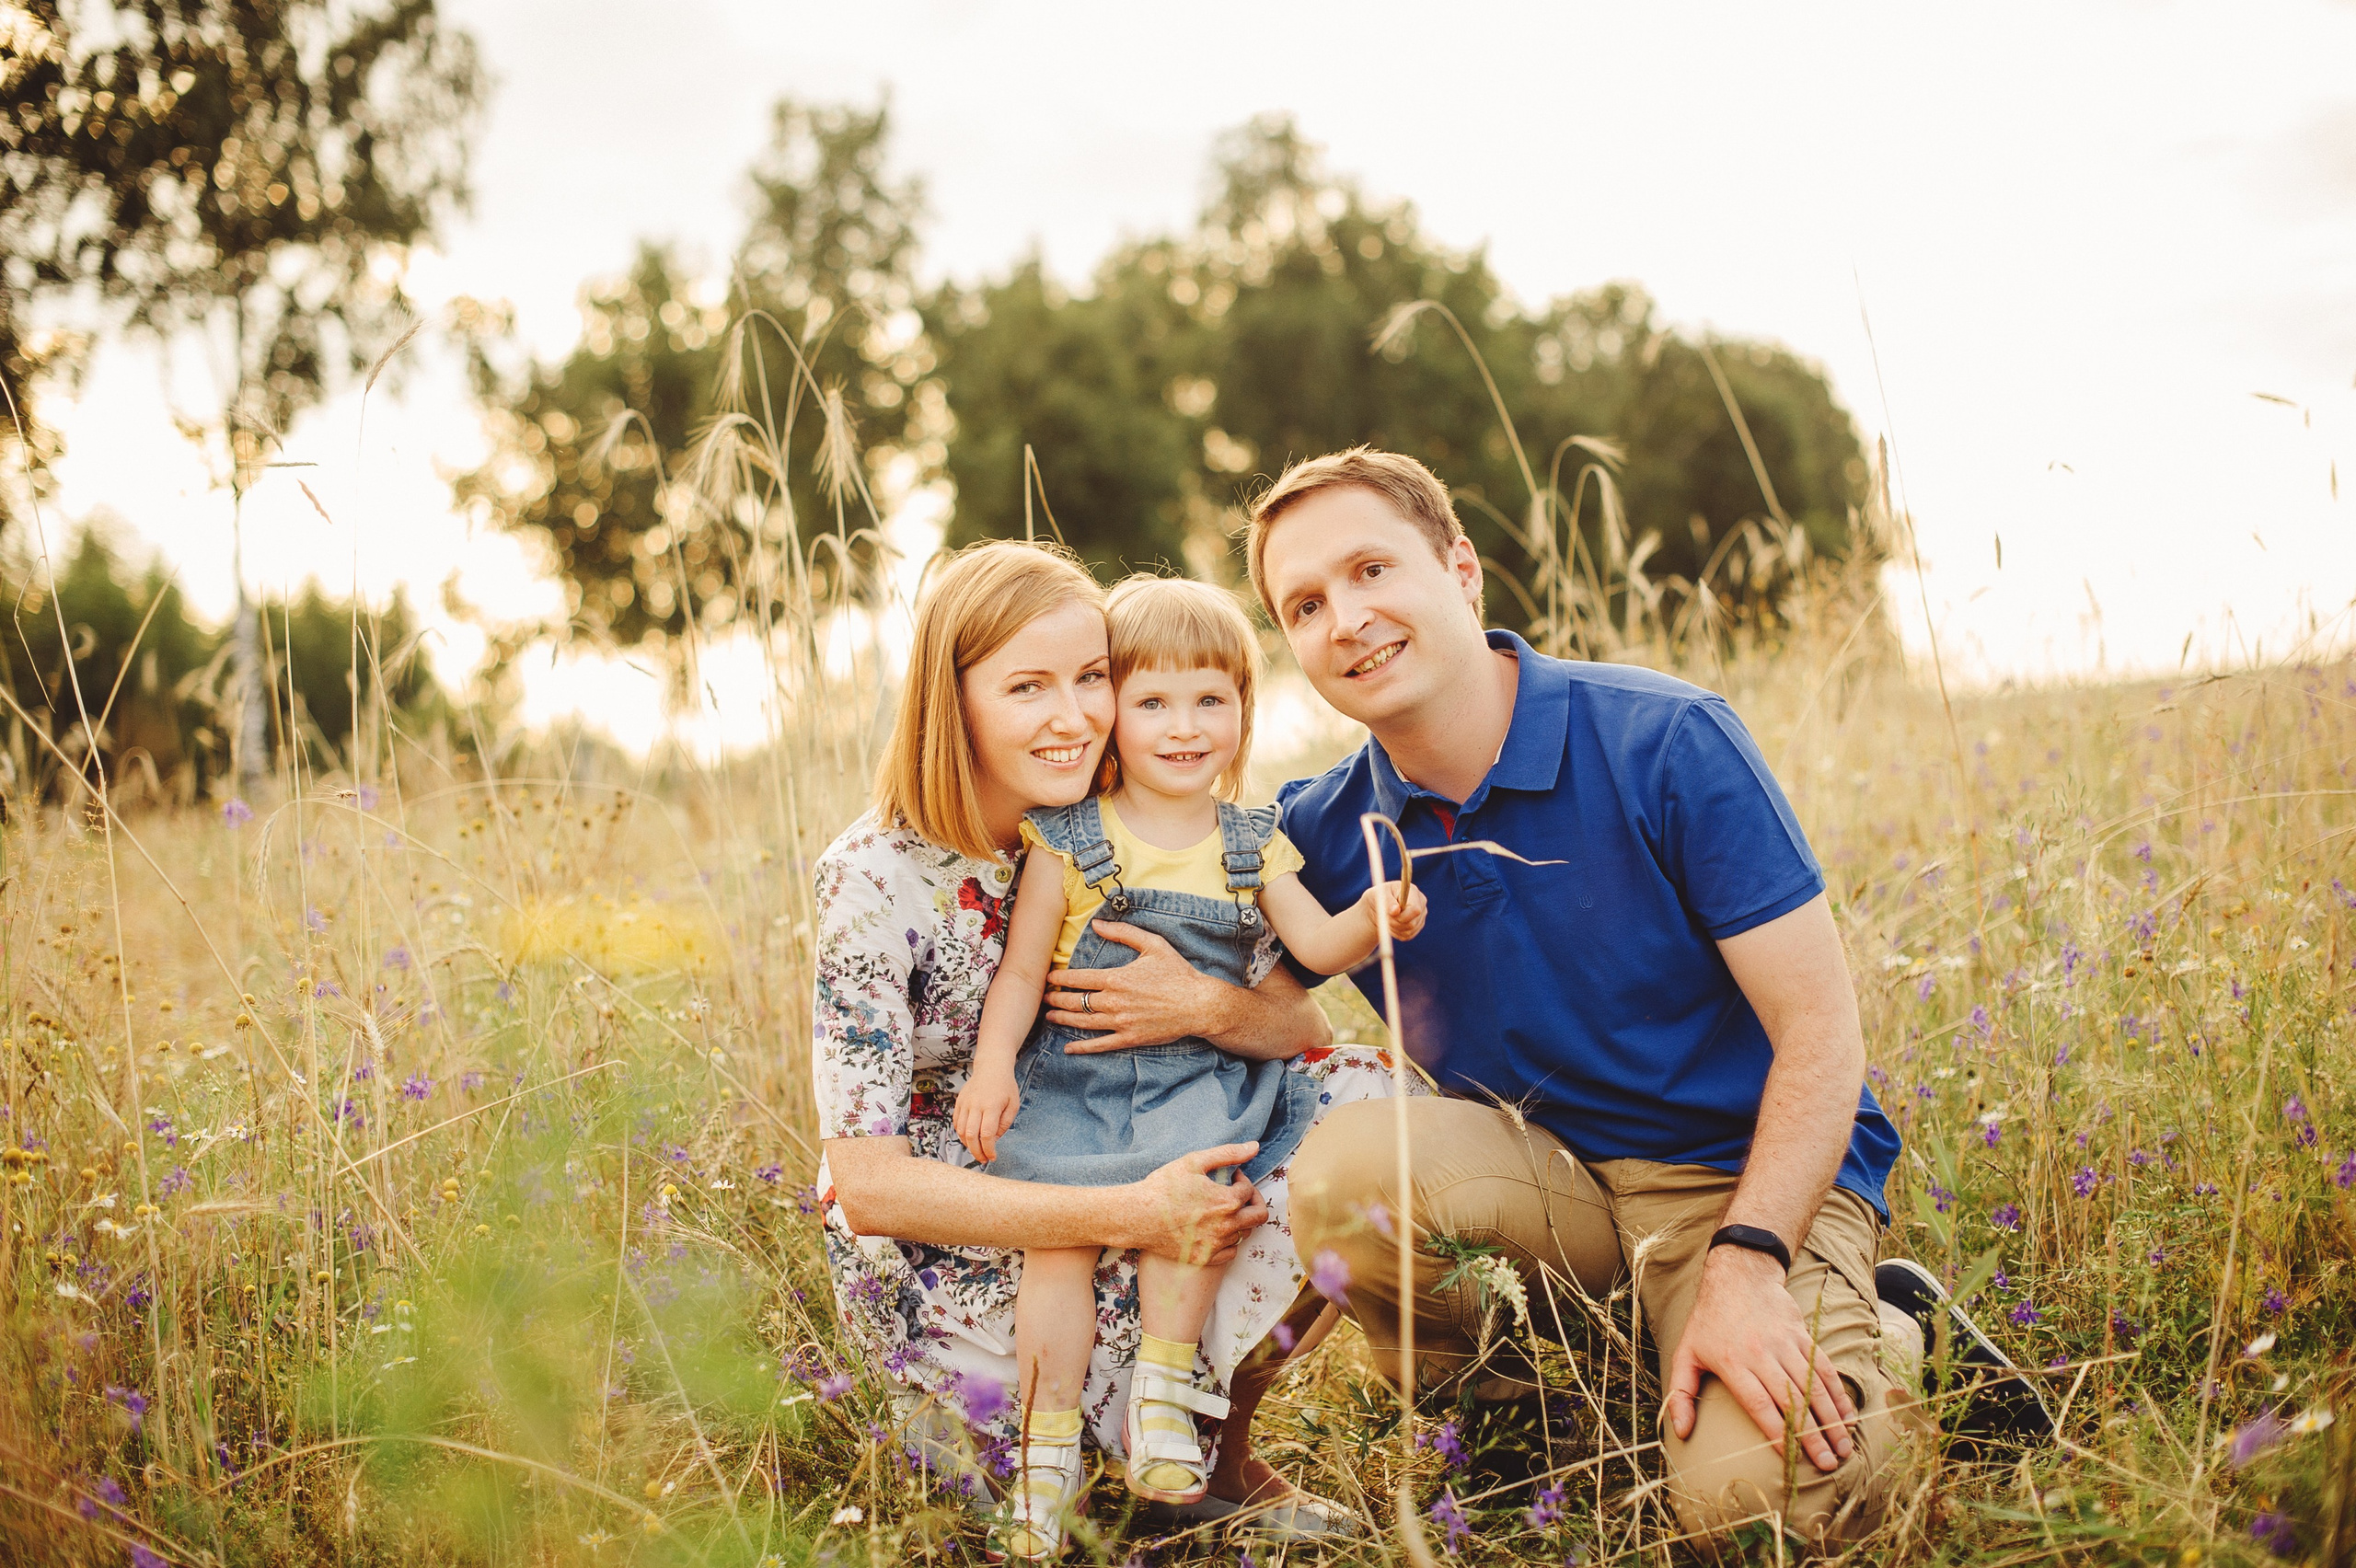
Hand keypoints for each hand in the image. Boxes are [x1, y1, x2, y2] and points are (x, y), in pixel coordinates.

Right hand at [952, 1069, 1020, 1163]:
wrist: (991, 1067)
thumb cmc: (1005, 1086)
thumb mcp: (1013, 1105)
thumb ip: (1004, 1124)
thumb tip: (993, 1140)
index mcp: (992, 1106)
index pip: (987, 1134)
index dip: (989, 1149)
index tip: (992, 1157)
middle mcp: (976, 1105)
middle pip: (971, 1135)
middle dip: (977, 1152)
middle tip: (983, 1159)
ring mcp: (965, 1103)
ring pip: (961, 1131)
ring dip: (968, 1144)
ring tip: (977, 1149)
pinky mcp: (959, 1102)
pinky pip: (956, 1123)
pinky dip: (961, 1134)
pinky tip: (970, 1138)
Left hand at [1045, 922, 1219, 1052]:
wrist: (1198, 1004)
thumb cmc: (1177, 973)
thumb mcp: (1153, 944)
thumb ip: (1123, 932)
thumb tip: (1097, 924)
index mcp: (1116, 978)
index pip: (1078, 979)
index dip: (1059, 979)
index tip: (1049, 978)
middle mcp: (1113, 1002)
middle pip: (1075, 1002)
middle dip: (1056, 1000)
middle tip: (1044, 999)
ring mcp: (1120, 1022)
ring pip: (1083, 1023)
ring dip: (1063, 1020)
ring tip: (1050, 1017)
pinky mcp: (1129, 1038)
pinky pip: (1100, 1045)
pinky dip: (1082, 1048)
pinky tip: (1069, 1048)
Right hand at [1128, 1143, 1268, 1264]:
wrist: (1137, 1216)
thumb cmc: (1163, 1187)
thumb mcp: (1194, 1162)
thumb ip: (1228, 1153)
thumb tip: (1254, 1146)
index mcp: (1227, 1202)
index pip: (1250, 1191)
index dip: (1242, 1180)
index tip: (1231, 1176)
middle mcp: (1226, 1226)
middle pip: (1259, 1216)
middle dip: (1253, 1200)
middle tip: (1239, 1194)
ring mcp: (1215, 1245)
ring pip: (1243, 1233)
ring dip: (1239, 1219)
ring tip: (1223, 1208)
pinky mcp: (1204, 1258)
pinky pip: (1230, 1252)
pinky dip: (1229, 1240)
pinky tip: (1216, 1229)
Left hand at [1359, 879, 1427, 942]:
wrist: (1378, 906)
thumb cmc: (1378, 896)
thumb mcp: (1378, 895)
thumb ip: (1387, 901)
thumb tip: (1395, 910)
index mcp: (1413, 892)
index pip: (1415, 909)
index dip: (1402, 916)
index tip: (1389, 915)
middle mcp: (1421, 904)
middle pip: (1412, 923)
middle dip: (1395, 924)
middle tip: (1384, 919)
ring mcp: (1421, 916)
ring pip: (1409, 931)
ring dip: (1394, 928)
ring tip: (1386, 920)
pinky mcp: (1417, 926)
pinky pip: (1407, 936)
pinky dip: (1396, 933)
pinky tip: (1391, 925)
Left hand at [1665, 1245, 1856, 1471]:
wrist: (1738, 1275)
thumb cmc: (1708, 1321)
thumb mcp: (1685, 1353)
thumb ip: (1681, 1394)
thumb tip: (1681, 1432)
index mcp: (1732, 1363)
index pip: (1758, 1404)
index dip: (1776, 1432)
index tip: (1788, 1458)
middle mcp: (1761, 1354)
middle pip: (1791, 1400)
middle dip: (1812, 1435)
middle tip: (1827, 1464)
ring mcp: (1785, 1343)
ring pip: (1813, 1386)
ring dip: (1831, 1419)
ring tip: (1843, 1448)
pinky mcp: (1802, 1335)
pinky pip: (1824, 1368)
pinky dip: (1838, 1393)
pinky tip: (1848, 1416)